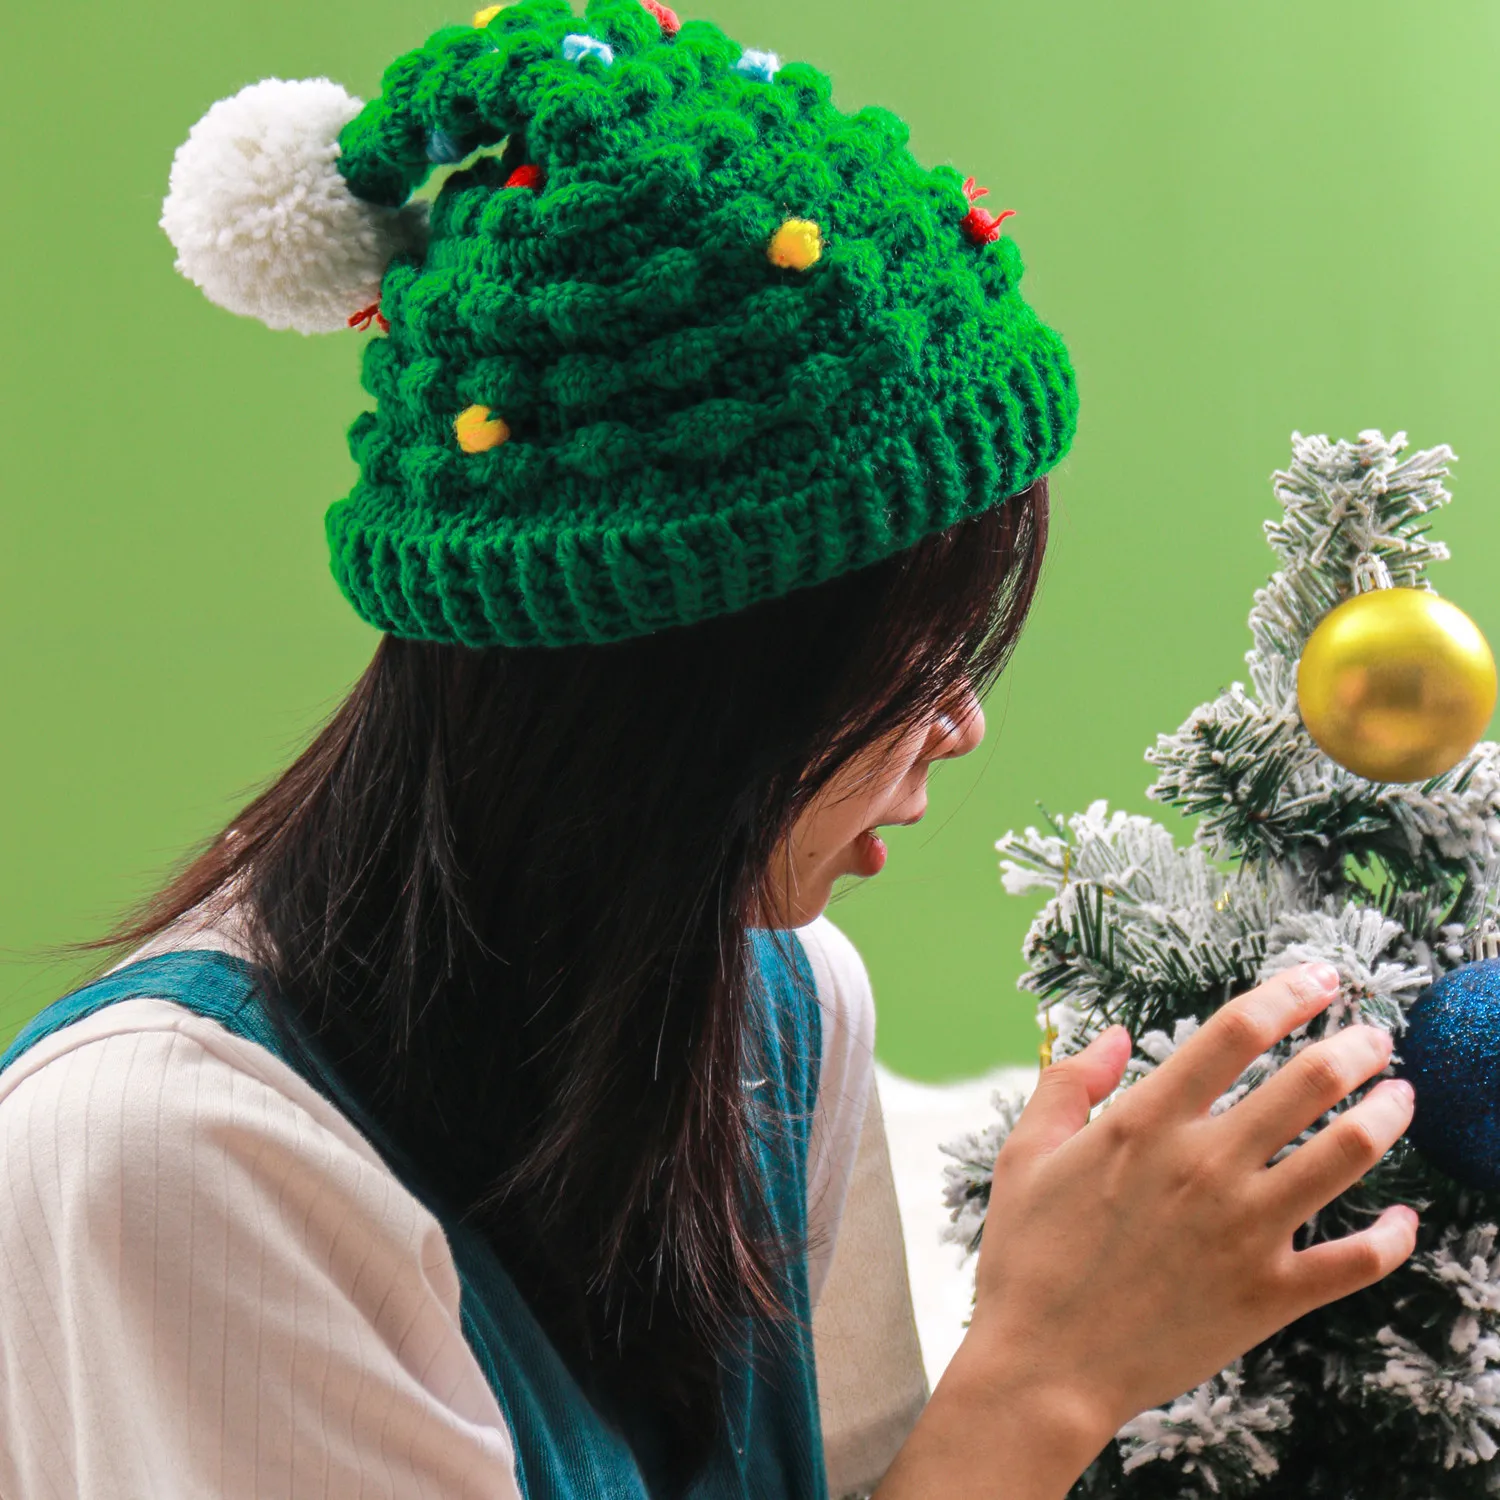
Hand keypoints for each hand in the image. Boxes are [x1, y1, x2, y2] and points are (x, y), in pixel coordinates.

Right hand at [963, 961, 1417, 1446]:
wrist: (1044, 1367)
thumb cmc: (1028, 1257)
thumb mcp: (1024, 1154)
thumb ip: (1069, 1083)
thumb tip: (1112, 1035)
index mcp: (1146, 1123)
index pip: (1234, 1033)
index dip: (1286, 995)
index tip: (1318, 978)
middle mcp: (1204, 1166)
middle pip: (1305, 1082)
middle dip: (1353, 1046)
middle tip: (1374, 1035)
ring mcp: (1244, 1230)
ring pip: (1345, 1155)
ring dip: (1385, 1116)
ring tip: (1402, 1096)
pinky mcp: (1270, 1295)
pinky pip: (1357, 1260)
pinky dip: (1393, 1238)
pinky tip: (1405, 1220)